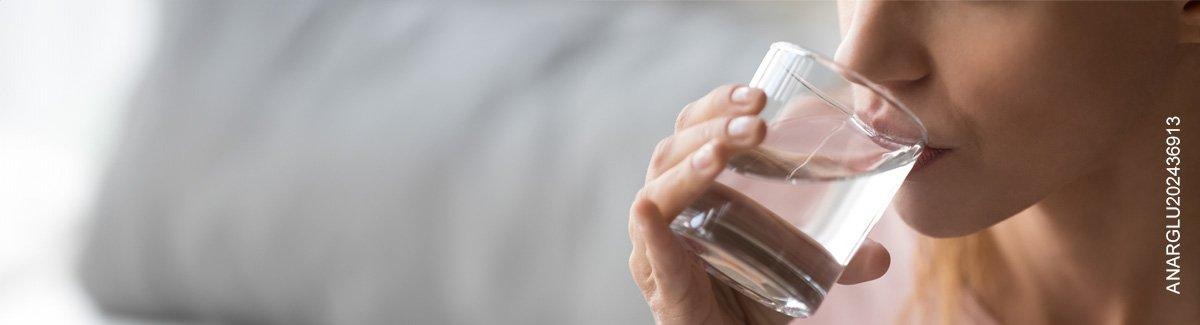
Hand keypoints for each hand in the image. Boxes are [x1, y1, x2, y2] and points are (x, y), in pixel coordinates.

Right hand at [628, 84, 891, 324]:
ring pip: (658, 190)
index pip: (694, 128)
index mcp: (694, 188)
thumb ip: (837, 259)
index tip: (761, 95)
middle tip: (758, 120)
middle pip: (674, 148)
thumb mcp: (798, 269)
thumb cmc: (751, 300)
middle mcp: (667, 211)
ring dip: (690, 165)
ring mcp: (656, 248)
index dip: (720, 105)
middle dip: (714, 126)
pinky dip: (650, 231)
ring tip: (723, 152)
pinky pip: (650, 252)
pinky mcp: (661, 286)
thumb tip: (883, 255)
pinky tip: (650, 211)